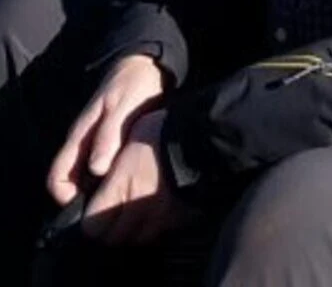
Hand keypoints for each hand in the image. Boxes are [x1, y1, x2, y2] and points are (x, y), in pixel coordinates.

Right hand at [48, 53, 165, 207]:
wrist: (145, 66)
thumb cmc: (134, 84)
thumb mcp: (124, 106)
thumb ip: (109, 134)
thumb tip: (96, 169)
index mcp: (80, 134)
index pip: (58, 176)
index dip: (66, 197)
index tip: (89, 207)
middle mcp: (83, 142)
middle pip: (73, 182)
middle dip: (87, 198)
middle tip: (114, 204)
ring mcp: (95, 143)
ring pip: (89, 177)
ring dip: (102, 189)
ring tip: (125, 194)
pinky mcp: (109, 143)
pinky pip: (104, 168)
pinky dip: (113, 178)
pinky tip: (131, 179)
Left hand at [79, 109, 194, 245]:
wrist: (204, 136)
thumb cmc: (163, 131)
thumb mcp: (129, 139)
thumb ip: (111, 166)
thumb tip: (96, 177)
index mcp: (122, 189)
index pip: (92, 227)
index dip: (89, 219)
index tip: (93, 207)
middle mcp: (139, 209)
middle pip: (113, 238)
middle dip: (109, 228)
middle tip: (112, 211)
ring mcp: (161, 218)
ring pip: (137, 239)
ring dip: (132, 229)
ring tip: (135, 211)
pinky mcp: (180, 219)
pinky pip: (160, 233)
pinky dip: (155, 226)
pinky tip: (156, 210)